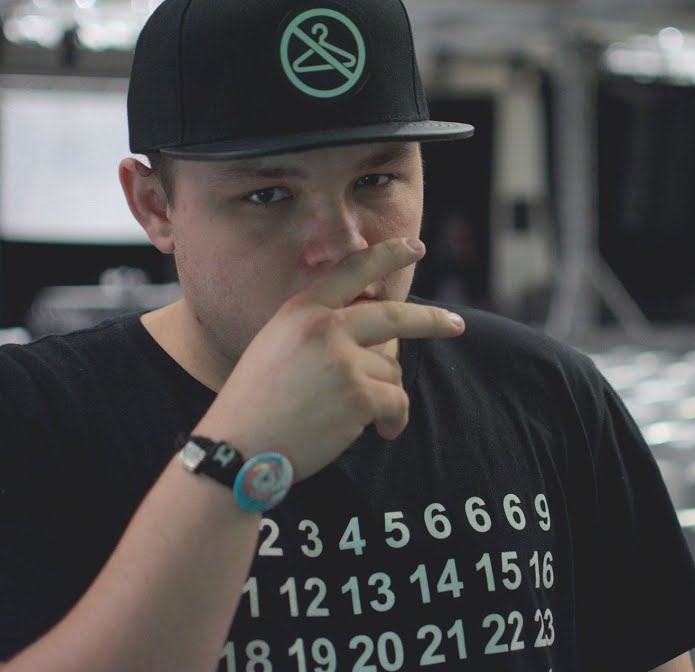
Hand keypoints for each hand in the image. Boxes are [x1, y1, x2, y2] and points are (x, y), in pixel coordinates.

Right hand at [201, 238, 464, 481]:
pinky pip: (396, 402)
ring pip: (391, 371)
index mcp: (301, 309)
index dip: (388, 255)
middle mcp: (324, 326)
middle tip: (456, 324)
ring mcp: (343, 359)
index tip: (414, 247)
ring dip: (384, 396)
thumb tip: (379, 331)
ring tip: (358, 416)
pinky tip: (380, 431)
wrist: (239, 448)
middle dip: (433, 320)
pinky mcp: (358, 394)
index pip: (353, 269)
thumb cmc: (256, 404)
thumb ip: (319, 329)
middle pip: (396, 316)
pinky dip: (393, 420)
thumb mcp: (277, 346)